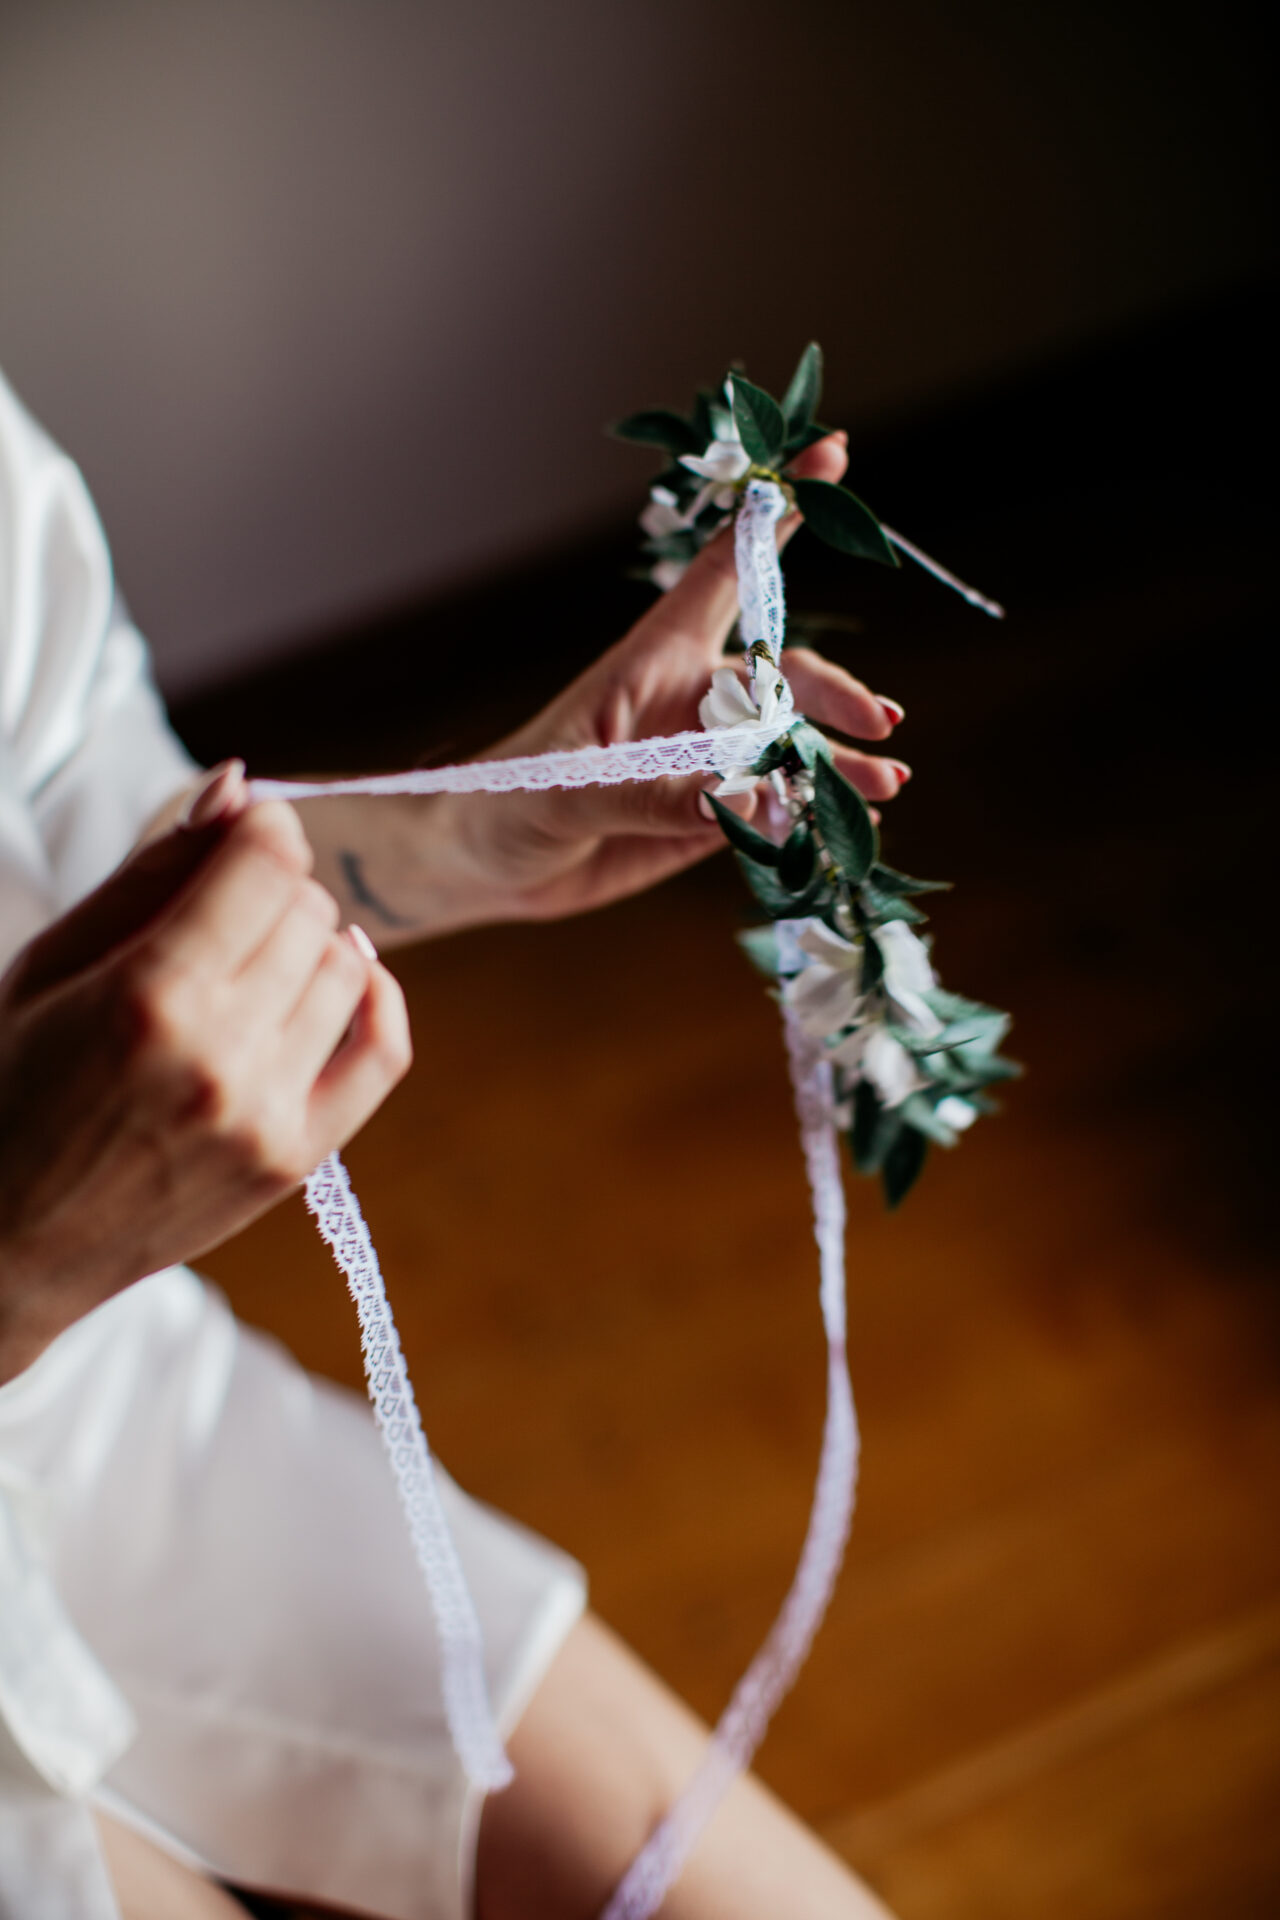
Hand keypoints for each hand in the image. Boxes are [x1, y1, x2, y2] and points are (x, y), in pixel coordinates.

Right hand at [0, 765, 409, 1379]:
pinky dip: (378, 998)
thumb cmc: (12, 1082)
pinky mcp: (294, 1159)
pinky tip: (345, 976)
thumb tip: (240, 785)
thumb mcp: (55, 960)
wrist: (4, 1237)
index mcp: (148, 996)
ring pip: (348, 970)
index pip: (268, 865)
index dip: (265, 829)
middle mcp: (219, 1057)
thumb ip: (156, 870)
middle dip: (276, 889)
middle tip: (228, 907)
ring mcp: (265, 1116)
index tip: (246, 831)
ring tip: (257, 955)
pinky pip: (384, 1052)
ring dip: (313, 944)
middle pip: (310, 912)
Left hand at [422, 433, 909, 926]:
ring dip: (839, 761)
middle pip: (784, 674)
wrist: (486, 865)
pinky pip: (776, 806)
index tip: (831, 455)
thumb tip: (741, 800)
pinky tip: (855, 825)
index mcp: (654, 659)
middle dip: (837, 693)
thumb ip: (652, 794)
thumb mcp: (570, 789)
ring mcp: (705, 758)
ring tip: (885, 787)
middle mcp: (691, 698)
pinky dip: (817, 812)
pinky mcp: (711, 815)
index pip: (724, 569)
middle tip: (881, 726)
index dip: (775, 514)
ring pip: (791, 745)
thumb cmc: (505, 801)